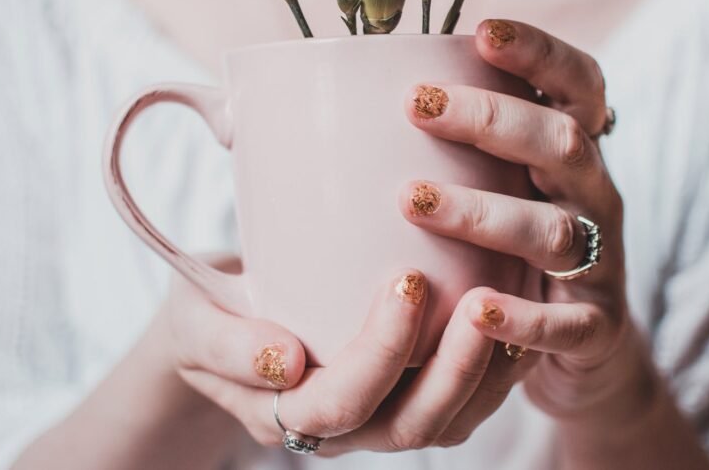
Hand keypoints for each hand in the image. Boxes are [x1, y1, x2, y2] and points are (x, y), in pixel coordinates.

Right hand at [163, 256, 532, 455]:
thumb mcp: (195, 323)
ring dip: (483, 370)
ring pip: (447, 423)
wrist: (220, 330)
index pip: (342, 403)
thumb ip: (226, 344)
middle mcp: (340, 430)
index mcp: (285, 414)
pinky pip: (463, 402)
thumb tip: (281, 362)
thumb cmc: (206, 316)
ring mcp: (378, 418)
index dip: (381, 352)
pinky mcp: (407, 395)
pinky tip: (513, 312)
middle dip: (451, 366)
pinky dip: (495, 366)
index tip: (408, 279)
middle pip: (409, 425)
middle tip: (478, 297)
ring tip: (507, 303)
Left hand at [402, 19, 637, 419]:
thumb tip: (305, 109)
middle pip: (562, 143)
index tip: (481, 32)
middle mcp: (594, 196)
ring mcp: (602, 262)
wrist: (580, 346)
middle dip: (492, 118)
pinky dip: (521, 316)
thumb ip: (442, 148)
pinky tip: (473, 307)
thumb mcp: (496, 187)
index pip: (578, 85)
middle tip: (416, 105)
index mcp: (572, 153)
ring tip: (412, 200)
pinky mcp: (597, 328)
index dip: (540, 53)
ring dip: (482, 211)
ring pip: (554, 230)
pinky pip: (565, 324)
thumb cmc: (509, 249)